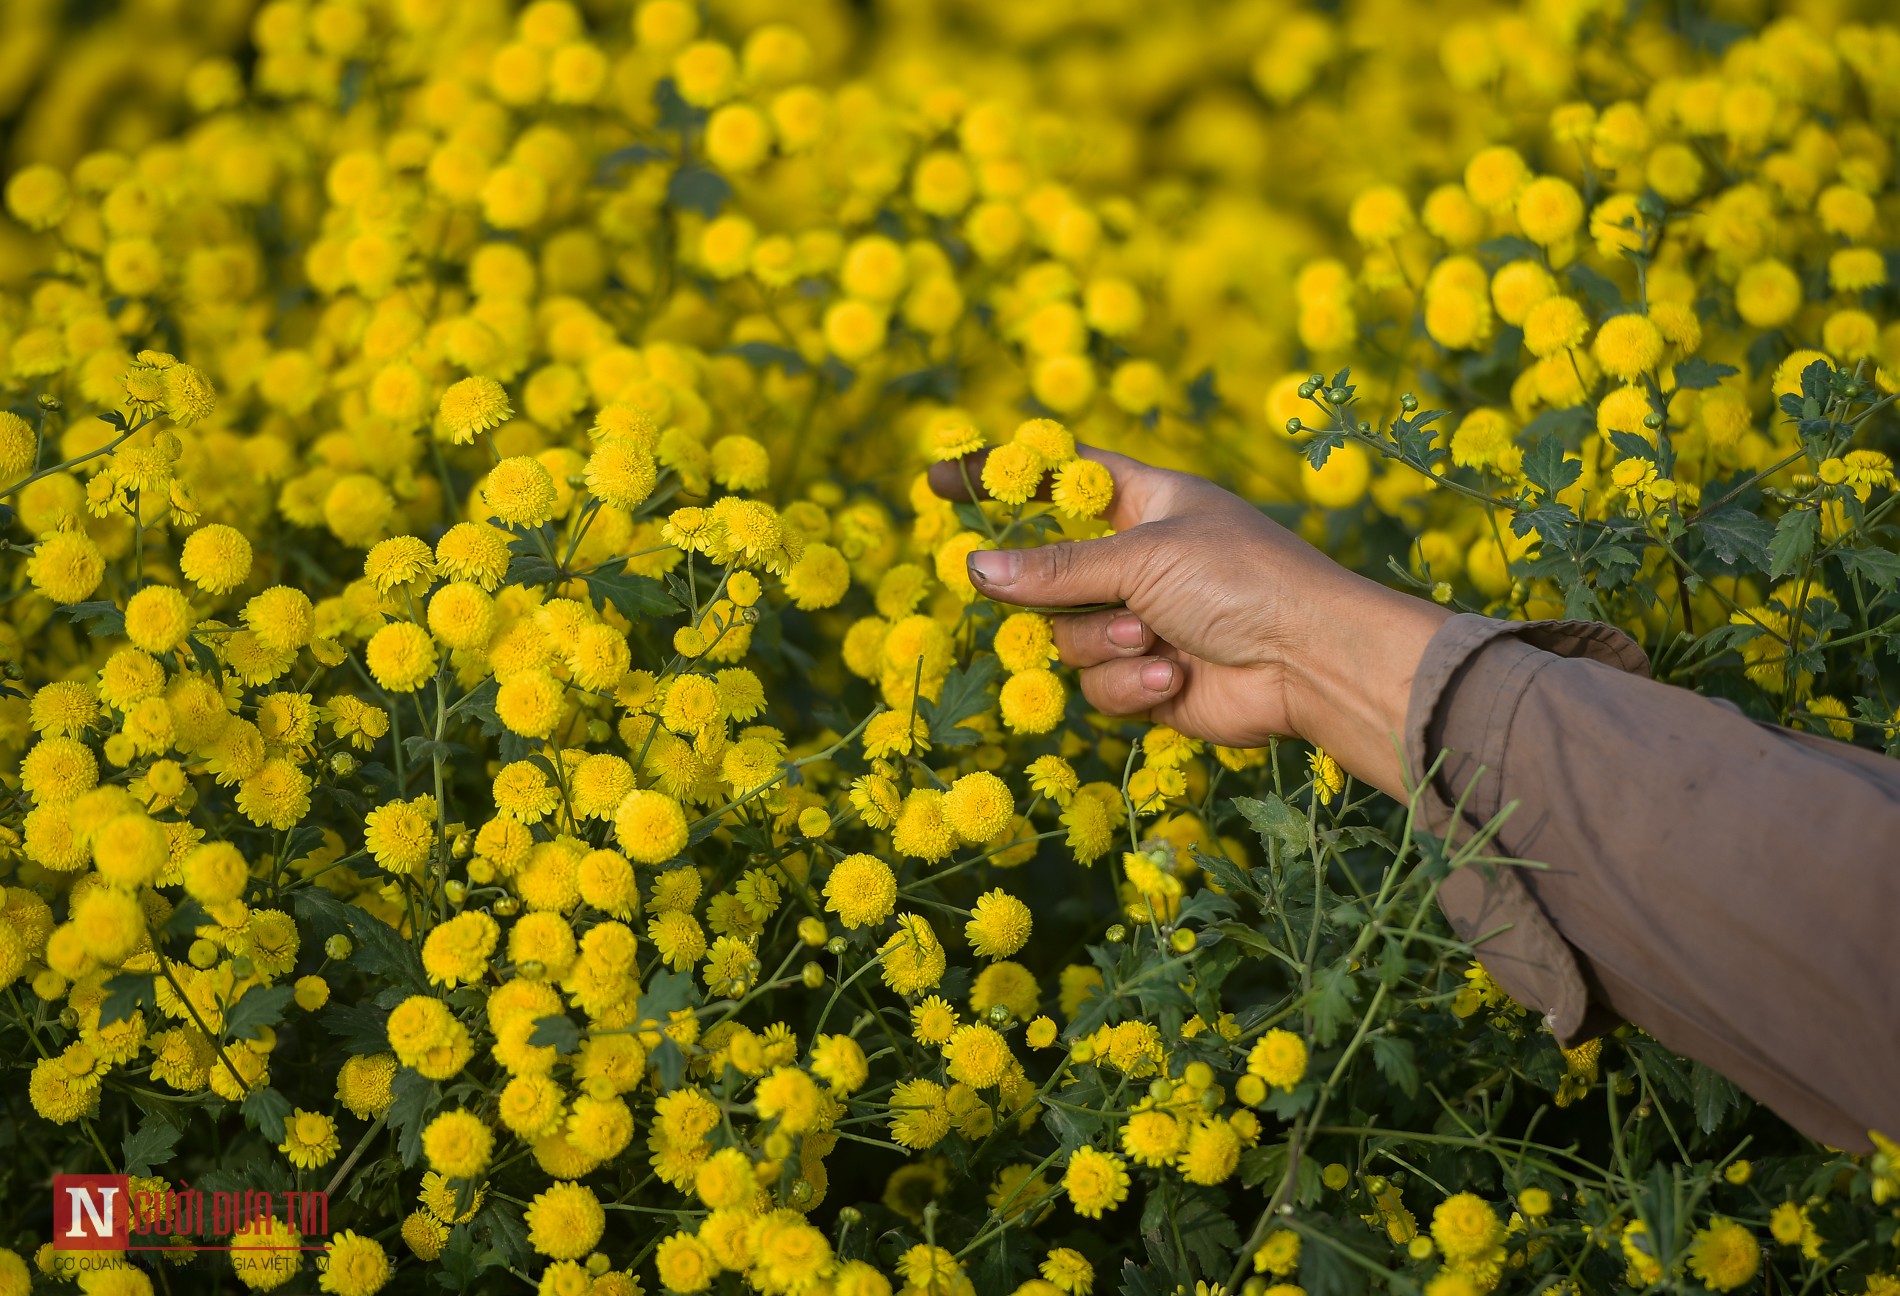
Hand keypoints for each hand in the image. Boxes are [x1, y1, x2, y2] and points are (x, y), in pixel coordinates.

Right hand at [929, 446, 1451, 799]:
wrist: (1309, 663)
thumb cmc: (1242, 581)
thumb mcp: (1143, 557)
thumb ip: (1056, 568)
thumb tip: (975, 567)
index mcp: (1145, 503)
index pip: (1057, 480)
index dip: (1000, 478)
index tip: (939, 483)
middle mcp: (1139, 561)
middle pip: (1048, 575)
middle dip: (1061, 595)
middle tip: (1089, 597)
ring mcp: (1140, 622)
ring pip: (1066, 639)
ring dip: (1107, 643)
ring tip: (1159, 640)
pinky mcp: (1148, 680)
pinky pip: (1098, 685)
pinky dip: (1132, 683)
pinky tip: (1177, 678)